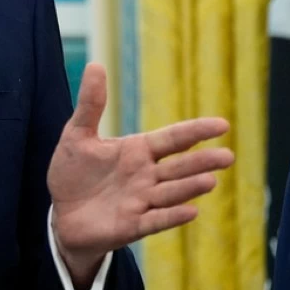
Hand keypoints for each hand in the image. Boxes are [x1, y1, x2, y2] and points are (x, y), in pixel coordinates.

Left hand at [47, 62, 233, 288]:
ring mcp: (141, 201)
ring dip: (189, 187)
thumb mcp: (77, 134)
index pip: (173, 138)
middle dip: (202, 161)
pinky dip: (172, 216)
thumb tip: (96, 64)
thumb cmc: (73, 173)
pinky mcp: (131, 225)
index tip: (223, 124)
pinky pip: (155, 220)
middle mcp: (146, 176)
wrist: (60, 214)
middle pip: (180, 167)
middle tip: (228, 156)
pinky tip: (191, 212)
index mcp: (137, 151)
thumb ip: (91, 104)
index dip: (196, 131)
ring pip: (171, 193)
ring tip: (210, 180)